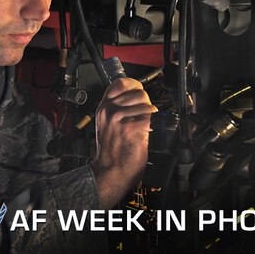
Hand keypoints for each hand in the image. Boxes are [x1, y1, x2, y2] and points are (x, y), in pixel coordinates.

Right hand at [91, 78, 156, 208]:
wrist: (110, 170)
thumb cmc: (112, 150)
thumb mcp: (107, 124)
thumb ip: (118, 108)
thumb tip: (138, 97)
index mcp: (103, 107)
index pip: (121, 83)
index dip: (134, 86)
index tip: (139, 91)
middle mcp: (109, 110)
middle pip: (139, 93)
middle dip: (146, 104)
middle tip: (143, 116)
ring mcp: (118, 119)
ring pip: (146, 105)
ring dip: (149, 116)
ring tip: (142, 126)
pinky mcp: (129, 128)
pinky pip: (149, 119)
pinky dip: (151, 127)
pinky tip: (144, 134)